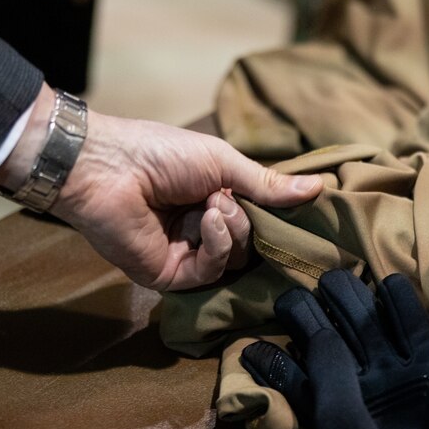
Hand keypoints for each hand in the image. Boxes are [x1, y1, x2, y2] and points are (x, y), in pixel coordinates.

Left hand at [0, 85, 322, 290]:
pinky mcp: (170, 275)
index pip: (258, 218)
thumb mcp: (223, 162)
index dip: (273, 213)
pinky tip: (206, 222)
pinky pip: (211, 271)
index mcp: (213, 199)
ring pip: (235, 259)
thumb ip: (268, 184)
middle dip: (246, 219)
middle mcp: (202, 229)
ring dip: (231, 230)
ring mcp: (186, 254)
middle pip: (251, 242)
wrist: (108, 166)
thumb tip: (320, 189)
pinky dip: (217, 245)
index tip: (293, 204)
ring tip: (210, 206)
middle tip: (224, 198)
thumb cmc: (160, 153)